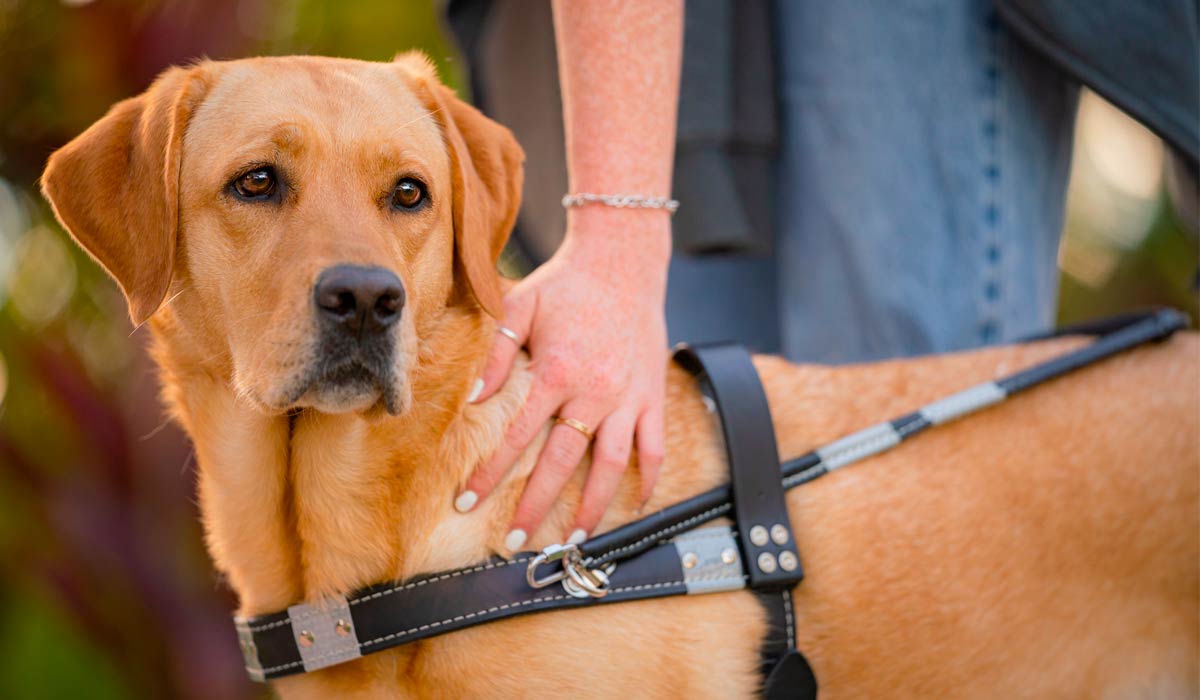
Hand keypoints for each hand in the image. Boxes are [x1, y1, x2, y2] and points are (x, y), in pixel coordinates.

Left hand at [457, 209, 669, 550]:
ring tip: (573, 538)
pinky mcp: (652, 394)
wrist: (623, 259)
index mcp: (557, 372)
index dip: (489, 474)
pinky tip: (635, 503)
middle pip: (561, 463)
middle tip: (515, 542)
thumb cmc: (566, 282)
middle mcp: (594, 391)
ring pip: (611, 465)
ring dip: (593, 506)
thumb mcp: (520, 306)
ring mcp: (628, 397)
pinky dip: (647, 478)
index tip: (466, 504)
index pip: (516, 437)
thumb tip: (472, 399)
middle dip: (535, 505)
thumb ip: (496, 354)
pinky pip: (653, 446)